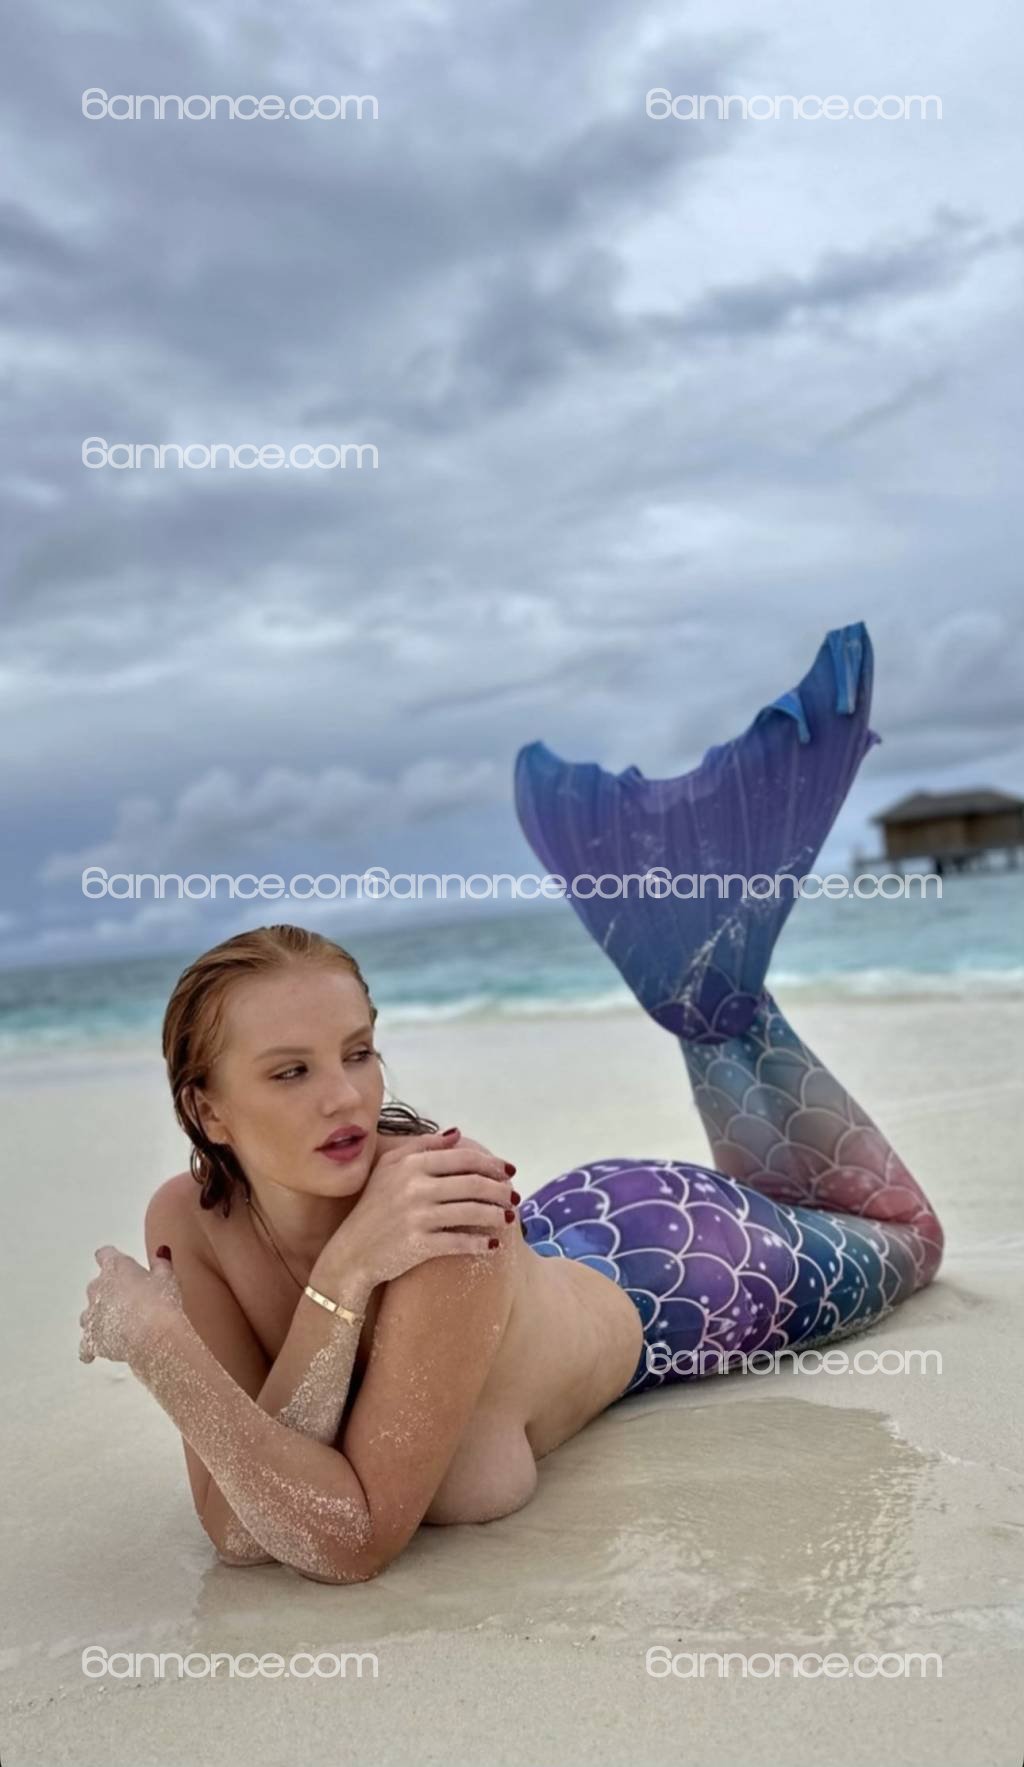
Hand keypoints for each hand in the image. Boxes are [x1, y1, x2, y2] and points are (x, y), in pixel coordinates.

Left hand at [78, 1245, 182, 1364]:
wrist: (155, 1336)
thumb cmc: (162, 1302)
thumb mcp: (167, 1277)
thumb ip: (161, 1263)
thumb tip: (160, 1252)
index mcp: (115, 1267)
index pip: (104, 1254)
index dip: (112, 1259)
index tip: (120, 1265)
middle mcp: (97, 1288)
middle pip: (97, 1285)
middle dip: (111, 1292)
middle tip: (133, 1300)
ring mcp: (91, 1315)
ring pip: (90, 1314)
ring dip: (101, 1317)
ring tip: (121, 1325)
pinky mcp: (91, 1339)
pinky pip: (86, 1345)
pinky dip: (91, 1346)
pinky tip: (97, 1350)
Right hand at [318, 1128, 517, 1291]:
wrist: (351, 1252)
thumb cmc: (372, 1208)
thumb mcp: (388, 1168)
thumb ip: (421, 1146)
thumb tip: (457, 1133)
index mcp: (410, 1164)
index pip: (463, 1158)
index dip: (492, 1164)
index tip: (508, 1171)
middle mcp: (414, 1187)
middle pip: (473, 1184)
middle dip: (501, 1190)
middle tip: (514, 1196)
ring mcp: (417, 1216)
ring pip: (472, 1211)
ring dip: (497, 1215)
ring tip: (508, 1217)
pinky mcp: (419, 1244)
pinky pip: (460, 1242)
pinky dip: (481, 1243)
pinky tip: (493, 1244)